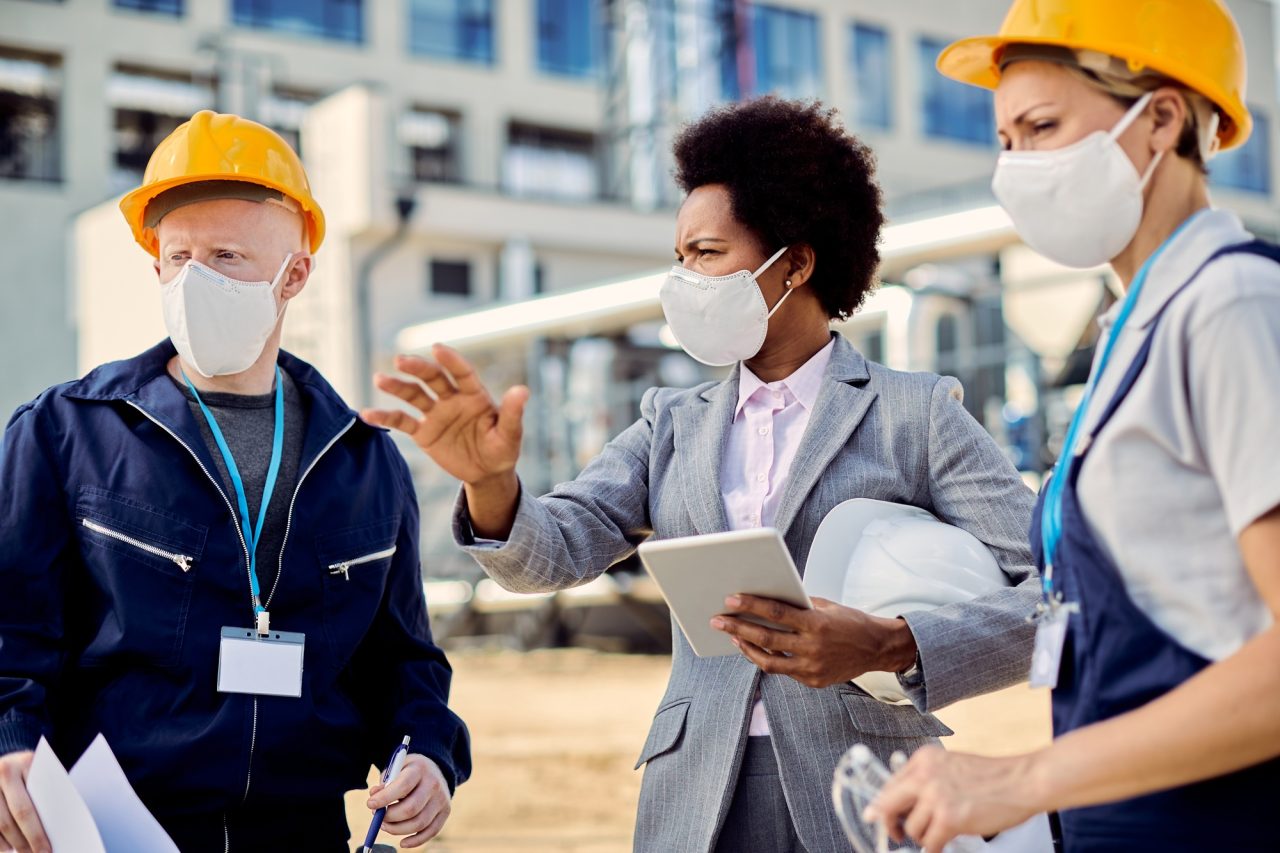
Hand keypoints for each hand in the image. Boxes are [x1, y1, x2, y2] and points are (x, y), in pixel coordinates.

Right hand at [0, 751, 49, 852]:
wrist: (7, 759)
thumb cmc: (31, 770)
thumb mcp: (41, 772)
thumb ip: (49, 791)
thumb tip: (60, 826)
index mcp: (26, 762)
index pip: (33, 804)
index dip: (39, 831)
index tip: (48, 848)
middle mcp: (4, 770)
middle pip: (17, 815)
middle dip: (30, 840)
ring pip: (0, 824)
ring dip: (14, 843)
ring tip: (27, 852)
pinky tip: (8, 847)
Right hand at [363, 345, 527, 486]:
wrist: (487, 473)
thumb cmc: (502, 450)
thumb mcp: (510, 435)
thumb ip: (513, 414)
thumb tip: (523, 390)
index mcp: (475, 395)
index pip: (462, 372)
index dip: (451, 360)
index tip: (437, 348)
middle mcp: (453, 399)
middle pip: (433, 378)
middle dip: (418, 368)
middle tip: (401, 360)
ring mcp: (436, 414)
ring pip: (414, 395)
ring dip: (397, 387)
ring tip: (380, 378)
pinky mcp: (424, 432)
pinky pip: (402, 422)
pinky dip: (385, 417)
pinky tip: (367, 413)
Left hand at [367, 753, 451, 847]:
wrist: (435, 770)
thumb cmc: (409, 772)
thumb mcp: (396, 768)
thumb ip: (385, 782)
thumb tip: (374, 796)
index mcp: (420, 769)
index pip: (403, 786)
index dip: (385, 798)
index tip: (370, 804)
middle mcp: (434, 784)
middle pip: (411, 809)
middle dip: (390, 817)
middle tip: (378, 817)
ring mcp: (441, 799)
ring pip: (419, 824)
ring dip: (398, 830)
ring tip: (385, 825)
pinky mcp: (445, 812)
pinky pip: (431, 832)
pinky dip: (415, 841)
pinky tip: (402, 842)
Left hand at [709, 595, 916, 687]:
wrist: (877, 648)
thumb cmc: (849, 621)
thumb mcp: (825, 606)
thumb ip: (798, 606)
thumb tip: (766, 600)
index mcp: (816, 624)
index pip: (776, 613)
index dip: (751, 605)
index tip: (730, 599)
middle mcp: (813, 648)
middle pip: (766, 638)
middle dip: (737, 628)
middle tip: (717, 620)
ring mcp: (812, 668)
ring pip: (769, 661)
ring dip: (747, 648)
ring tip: (732, 637)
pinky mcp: (813, 681)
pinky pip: (784, 671)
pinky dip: (768, 659)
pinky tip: (755, 649)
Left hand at [867, 746, 1044, 849]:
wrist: (1022, 781)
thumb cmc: (994, 776)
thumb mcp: (952, 765)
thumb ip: (927, 778)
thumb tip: (904, 800)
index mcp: (924, 759)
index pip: (890, 784)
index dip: (882, 805)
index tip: (876, 815)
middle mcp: (925, 774)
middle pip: (888, 805)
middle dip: (889, 824)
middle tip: (895, 834)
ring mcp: (936, 796)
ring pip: (911, 828)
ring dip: (923, 836)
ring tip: (939, 833)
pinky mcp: (949, 818)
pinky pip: (929, 842)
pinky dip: (935, 847)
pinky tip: (943, 844)